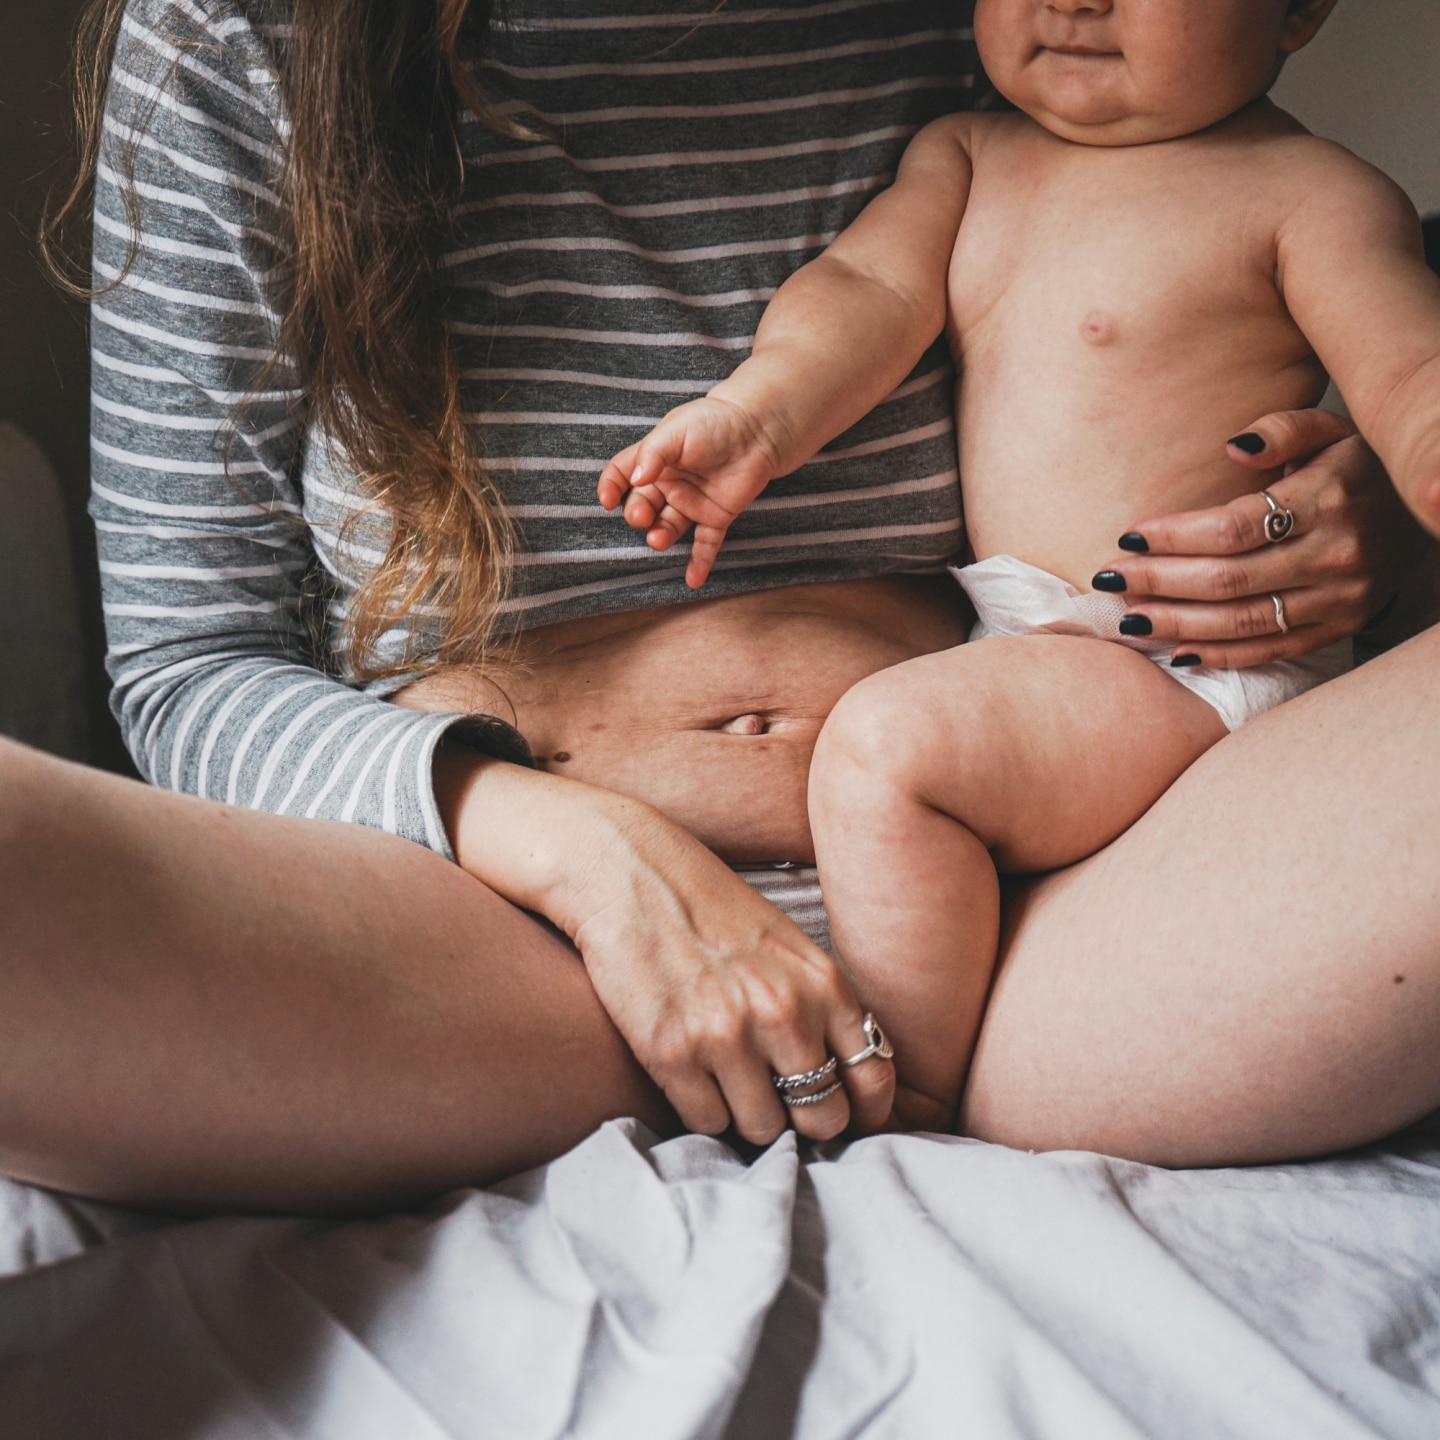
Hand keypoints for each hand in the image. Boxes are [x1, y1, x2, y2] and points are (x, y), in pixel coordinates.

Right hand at [434, 753, 895, 1144]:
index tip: (846, 1113)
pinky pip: (706, 1121)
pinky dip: (702, 1108)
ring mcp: (726, 1036)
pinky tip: (692, 1072)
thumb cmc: (708, 906)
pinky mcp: (670, 1052)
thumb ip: (821, 1004)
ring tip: (728, 1078)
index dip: (864, 1109)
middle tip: (780, 1102)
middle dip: (804, 1120)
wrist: (626, 873)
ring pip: (762, 1129)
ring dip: (748, 1115)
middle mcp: (782, 1013)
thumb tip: (844, 1077)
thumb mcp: (787, 944)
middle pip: (822, 1117)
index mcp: (821, 983)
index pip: (873, 1078)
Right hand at [598, 396, 781, 587]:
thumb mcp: (677, 430)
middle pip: (642, 504)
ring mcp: (692, 502)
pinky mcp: (716, 516)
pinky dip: (699, 562)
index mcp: (655, 460)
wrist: (759, 430)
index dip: (612, 486)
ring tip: (658, 540)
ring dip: (660, 536)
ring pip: (669, 526)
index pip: (623, 474)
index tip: (608, 500)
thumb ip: (653, 453)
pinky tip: (692, 580)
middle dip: (637, 514)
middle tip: (641, 517)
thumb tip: (634, 480)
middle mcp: (670, 484)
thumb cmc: (715, 423)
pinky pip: (705, 543)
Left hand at [1095, 410, 1429, 666]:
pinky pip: (1271, 649)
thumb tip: (1233, 448)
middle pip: (1227, 579)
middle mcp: (1334, 555)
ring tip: (1126, 619)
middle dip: (1159, 582)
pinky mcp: (1339, 627)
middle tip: (1108, 580)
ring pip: (1242, 621)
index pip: (1233, 529)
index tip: (1127, 536)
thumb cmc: (1357, 465)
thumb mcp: (1331, 430)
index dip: (1175, 536)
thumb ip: (1281, 430)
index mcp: (1325, 501)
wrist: (1424, 509)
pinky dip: (1220, 656)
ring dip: (1176, 623)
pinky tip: (1174, 651)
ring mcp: (1338, 598)